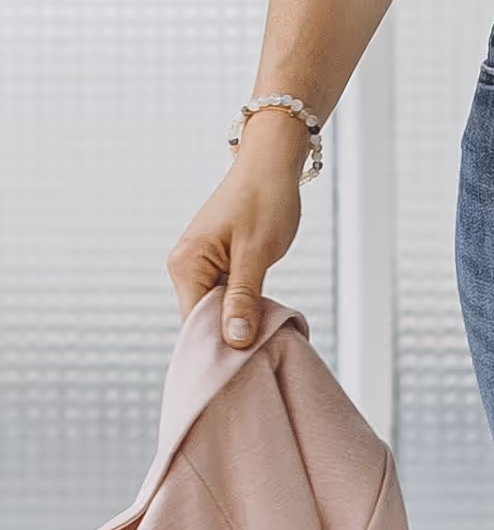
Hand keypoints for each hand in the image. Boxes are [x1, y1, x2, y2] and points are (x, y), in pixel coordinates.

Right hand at [166, 108, 306, 346]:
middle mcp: (185, 267)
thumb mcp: (257, 251)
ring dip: (238, 321)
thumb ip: (243, 298)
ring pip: (216, 310)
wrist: (272, 160)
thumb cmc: (265, 198)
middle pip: (203, 321)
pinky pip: (224, 296)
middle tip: (260, 355)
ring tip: (263, 336)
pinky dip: (241, 306)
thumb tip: (233, 343)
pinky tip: (260, 317)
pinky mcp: (216, 262)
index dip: (218, 349)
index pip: (194, 325)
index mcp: (186, 264)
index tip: (244, 369)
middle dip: (230, 337)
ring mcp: (200, 265)